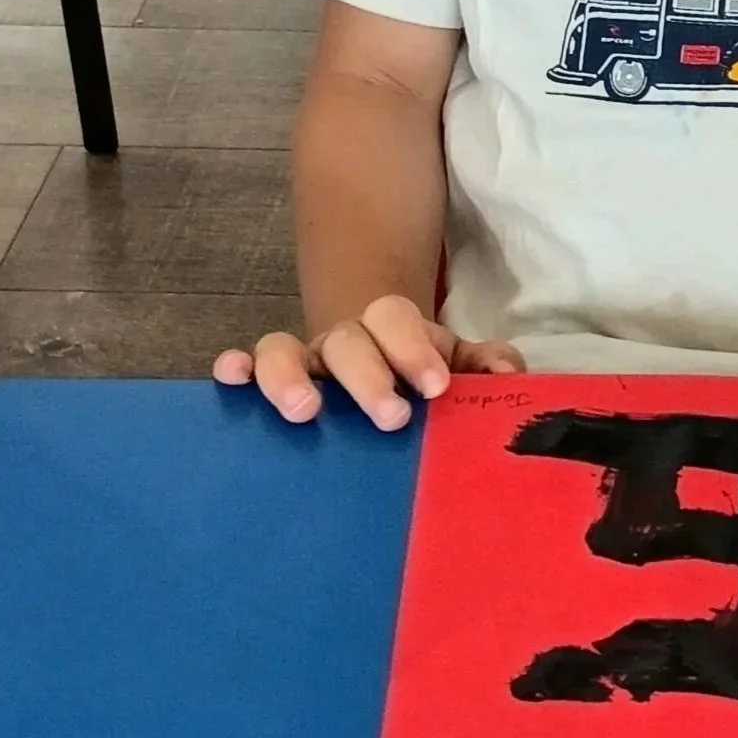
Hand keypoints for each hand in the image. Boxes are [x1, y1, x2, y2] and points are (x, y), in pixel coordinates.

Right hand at [213, 295, 522, 432]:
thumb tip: (507, 373)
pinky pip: (246, 367)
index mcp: (389, 329)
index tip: (435, 387)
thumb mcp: (450, 362)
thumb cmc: (414, 369)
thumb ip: (481, 364)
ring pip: (283, 349)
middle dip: (368, 376)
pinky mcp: (268, 382)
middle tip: (392, 416)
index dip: (413, 349)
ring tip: (304, 411)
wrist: (373, 355)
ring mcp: (302, 361)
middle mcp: (341, 340)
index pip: (396, 320)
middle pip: (347, 341)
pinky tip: (230, 379)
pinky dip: (236, 368)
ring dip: (289, 376)